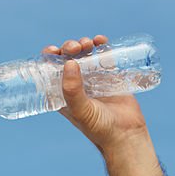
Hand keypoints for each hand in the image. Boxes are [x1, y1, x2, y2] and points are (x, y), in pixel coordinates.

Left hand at [41, 35, 149, 151]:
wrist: (125, 134)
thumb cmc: (99, 128)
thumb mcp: (81, 111)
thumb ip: (73, 90)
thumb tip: (69, 63)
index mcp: (62, 94)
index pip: (49, 71)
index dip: (49, 57)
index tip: (54, 50)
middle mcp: (75, 85)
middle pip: (66, 59)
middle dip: (69, 48)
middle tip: (76, 47)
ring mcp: (92, 79)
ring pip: (83, 55)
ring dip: (83, 44)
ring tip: (88, 44)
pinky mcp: (110, 76)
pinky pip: (103, 56)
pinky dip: (101, 45)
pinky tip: (100, 41)